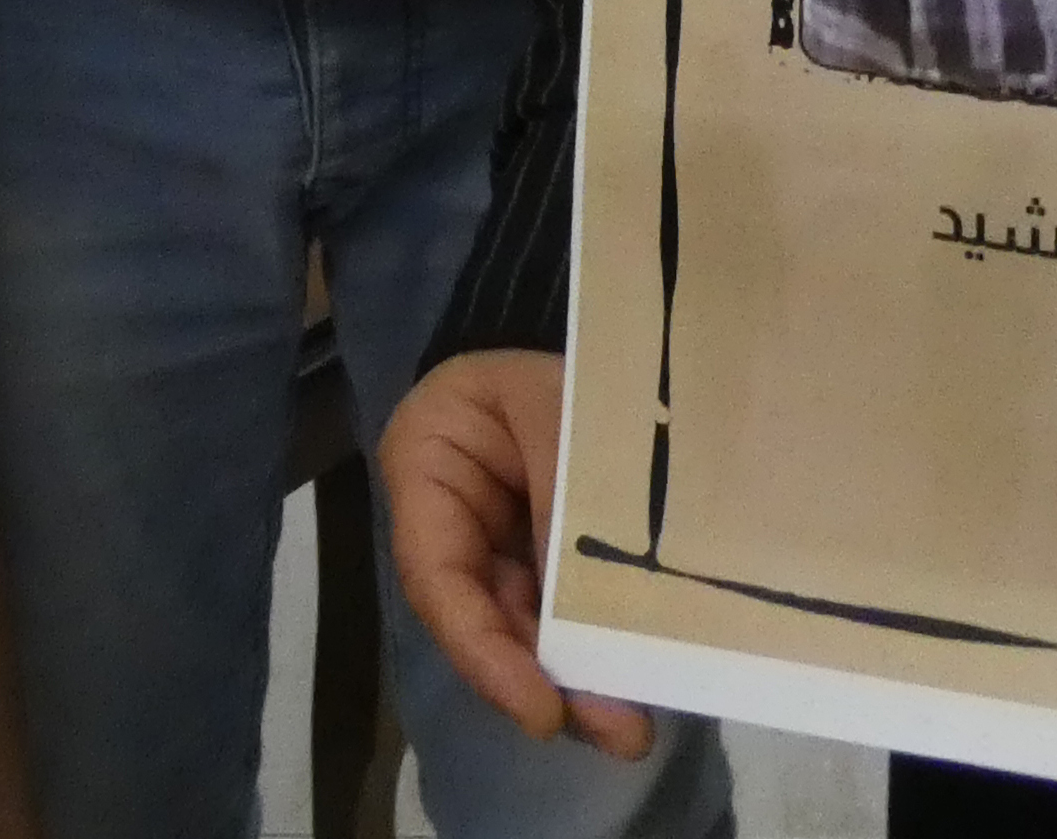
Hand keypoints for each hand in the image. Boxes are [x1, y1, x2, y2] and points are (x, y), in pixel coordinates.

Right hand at [377, 351, 653, 758]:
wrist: (602, 325)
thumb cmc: (562, 349)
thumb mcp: (559, 406)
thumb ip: (563, 493)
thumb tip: (588, 601)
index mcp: (423, 463)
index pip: (439, 578)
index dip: (486, 652)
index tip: (542, 708)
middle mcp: (450, 523)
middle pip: (485, 620)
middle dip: (544, 682)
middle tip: (617, 731)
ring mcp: (497, 545)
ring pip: (526, 629)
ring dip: (576, 680)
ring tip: (630, 726)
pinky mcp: (542, 557)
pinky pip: (563, 609)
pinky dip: (594, 646)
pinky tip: (633, 683)